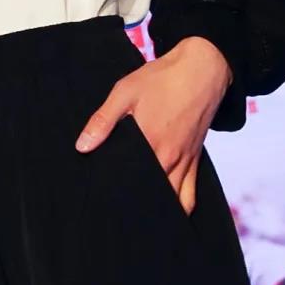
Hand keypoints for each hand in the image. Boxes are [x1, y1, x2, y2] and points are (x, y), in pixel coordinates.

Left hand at [73, 36, 232, 212]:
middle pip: (152, 197)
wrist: (202, 68)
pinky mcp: (195, 159)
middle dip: (136, 206)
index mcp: (150, 143)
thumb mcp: (125, 92)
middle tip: (117, 211)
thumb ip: (103, 121)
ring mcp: (185, 161)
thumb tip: (82, 146)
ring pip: (175, 203)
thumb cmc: (163, 78)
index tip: (102, 199)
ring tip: (141, 216)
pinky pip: (191, 194)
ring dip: (160, 211)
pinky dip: (181, 206)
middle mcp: (169, 158)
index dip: (115, 193)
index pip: (129, 180)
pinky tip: (168, 209)